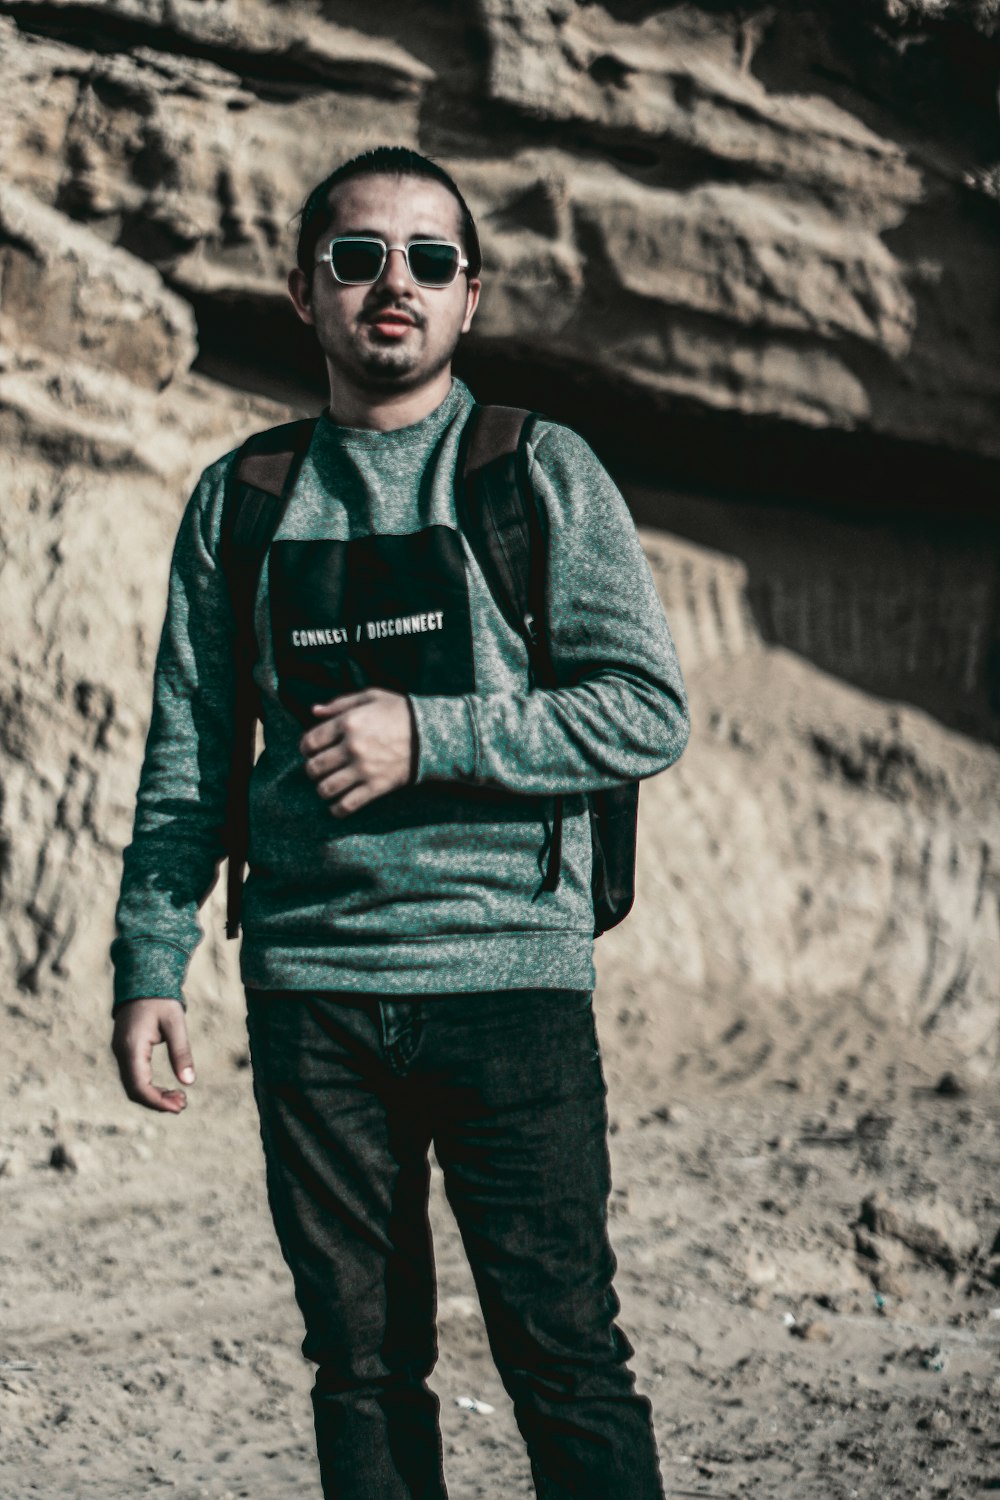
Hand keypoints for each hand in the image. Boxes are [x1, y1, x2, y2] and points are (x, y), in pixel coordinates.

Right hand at [111, 998, 195, 1113]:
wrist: (142, 981)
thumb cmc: (161, 1000)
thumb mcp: (175, 1023)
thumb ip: (181, 1052)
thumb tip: (189, 1082)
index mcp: (131, 1047)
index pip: (139, 1086)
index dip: (158, 1101)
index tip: (179, 1106)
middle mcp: (121, 1053)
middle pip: (134, 1090)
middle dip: (157, 1102)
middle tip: (183, 1105)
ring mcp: (120, 1052)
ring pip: (133, 1085)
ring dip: (154, 1096)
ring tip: (180, 1098)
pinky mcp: (125, 1051)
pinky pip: (134, 1077)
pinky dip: (150, 1087)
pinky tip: (168, 1089)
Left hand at [300, 688, 413, 816]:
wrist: (432, 734)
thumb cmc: (401, 712)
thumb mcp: (372, 697)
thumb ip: (340, 703)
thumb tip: (314, 711)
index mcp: (348, 723)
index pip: (310, 742)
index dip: (306, 748)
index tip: (312, 750)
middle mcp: (352, 747)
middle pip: (314, 767)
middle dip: (312, 769)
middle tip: (320, 768)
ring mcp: (363, 769)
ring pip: (326, 788)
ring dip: (323, 789)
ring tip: (329, 785)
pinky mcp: (376, 787)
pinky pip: (346, 805)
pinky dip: (337, 808)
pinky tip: (338, 804)